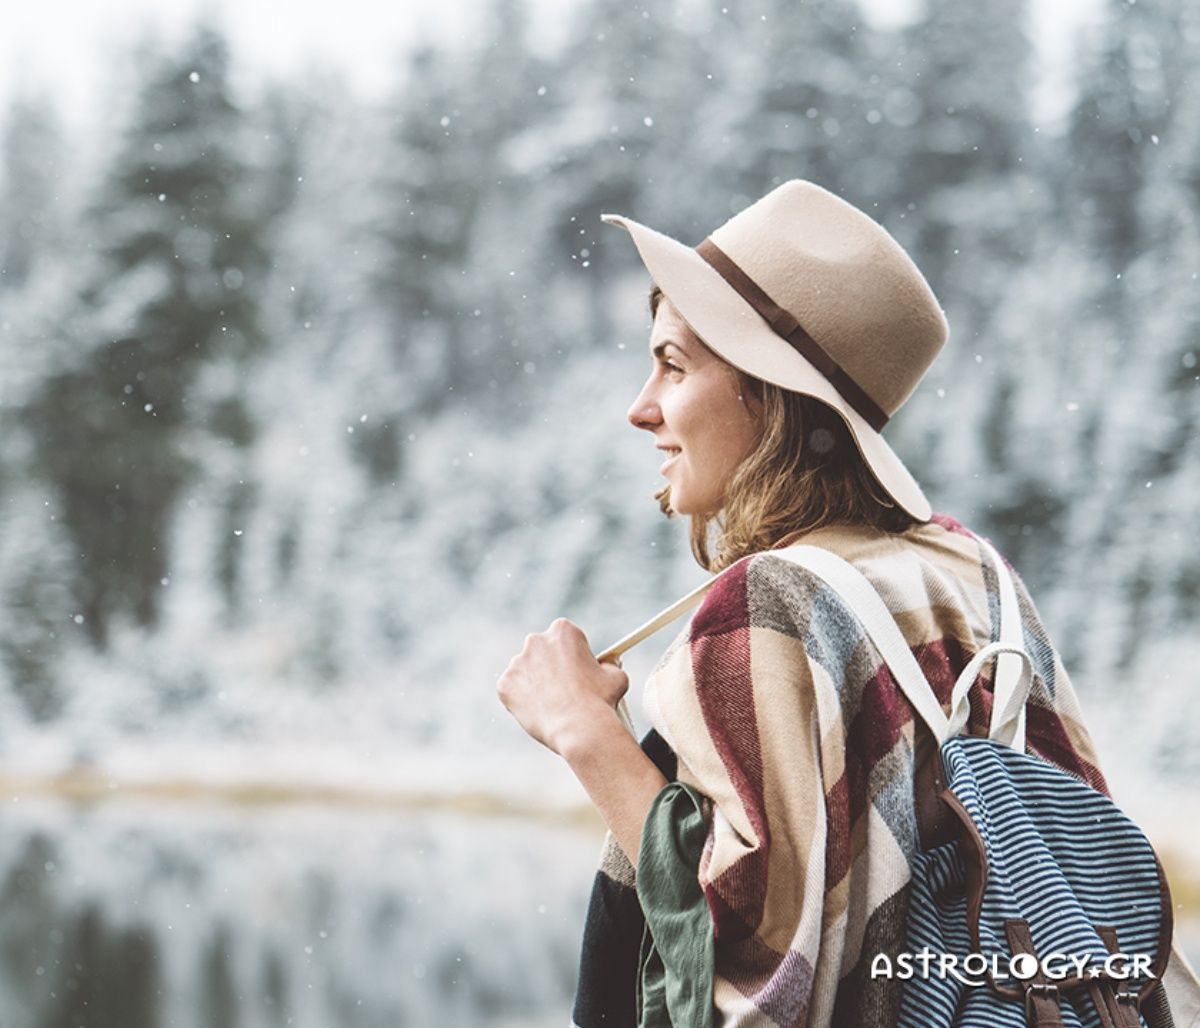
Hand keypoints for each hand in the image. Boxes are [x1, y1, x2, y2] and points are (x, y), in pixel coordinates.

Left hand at [497, 618, 628, 755]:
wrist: (579, 728)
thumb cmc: (600, 701)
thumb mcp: (616, 676)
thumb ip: (608, 665)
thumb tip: (607, 665)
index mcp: (562, 631)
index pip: (564, 637)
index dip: (572, 655)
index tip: (576, 670)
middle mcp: (536, 641)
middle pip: (541, 651)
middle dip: (549, 666)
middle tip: (562, 688)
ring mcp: (517, 663)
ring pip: (525, 672)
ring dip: (535, 683)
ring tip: (552, 705)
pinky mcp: (505, 685)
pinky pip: (512, 691)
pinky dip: (522, 700)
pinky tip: (539, 711)